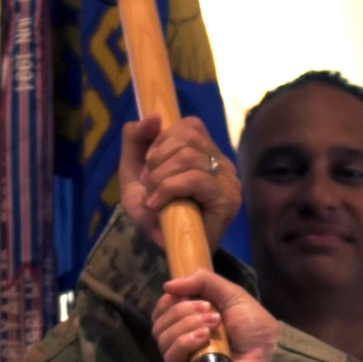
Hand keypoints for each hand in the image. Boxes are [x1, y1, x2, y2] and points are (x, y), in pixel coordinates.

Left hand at [120, 114, 241, 251]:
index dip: (162, 141)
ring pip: (189, 157)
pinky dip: (169, 189)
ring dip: (160, 177)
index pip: (190, 125)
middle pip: (188, 138)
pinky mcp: (228, 199)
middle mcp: (222, 162)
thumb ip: (135, 139)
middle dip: (157, 161)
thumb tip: (153, 115)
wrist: (162, 246)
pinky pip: (196, 180)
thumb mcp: (133, 169)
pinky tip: (158, 204)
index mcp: (205, 150)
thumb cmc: (153, 210)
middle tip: (148, 186)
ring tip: (153, 198)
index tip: (149, 165)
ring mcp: (228, 180)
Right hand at [155, 271, 277, 361]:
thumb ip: (202, 281)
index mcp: (191, 322)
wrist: (270, 355)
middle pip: (160, 323)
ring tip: (213, 324)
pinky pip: (171, 358)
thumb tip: (167, 285)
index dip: (169, 301)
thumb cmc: (254, 326)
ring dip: (186, 324)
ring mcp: (184, 361)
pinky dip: (184, 342)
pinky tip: (204, 338)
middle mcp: (183, 340)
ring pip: (163, 338)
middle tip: (209, 310)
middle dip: (182, 311)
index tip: (189, 295)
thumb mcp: (230, 294)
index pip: (162, 311)